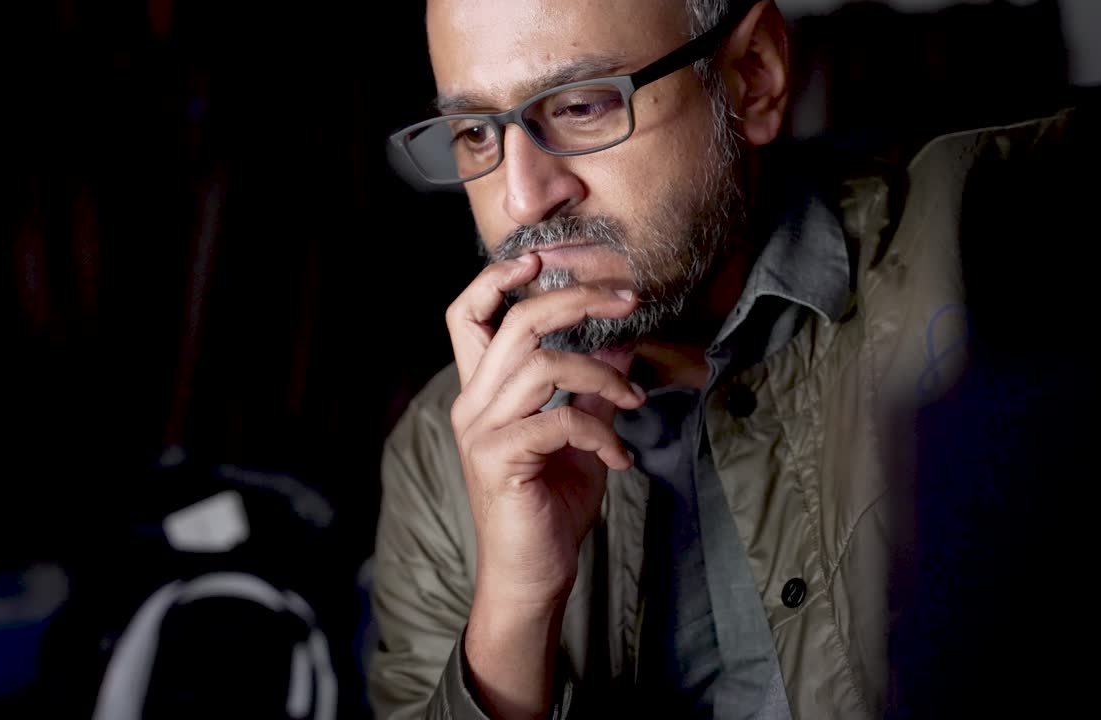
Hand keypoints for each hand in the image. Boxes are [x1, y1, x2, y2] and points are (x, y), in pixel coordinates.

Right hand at [445, 253, 643, 717]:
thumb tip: (623, 340)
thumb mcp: (579, 431)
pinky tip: (620, 458)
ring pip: (541, 364)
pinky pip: (559, 419)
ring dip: (602, 375)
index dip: (497, 278)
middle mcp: (473, 402)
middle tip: (627, 300)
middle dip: (576, 299)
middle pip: (516, 322)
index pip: (467, 315)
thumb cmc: (551, 502)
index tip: (541, 259)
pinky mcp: (501, 459)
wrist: (533, 573)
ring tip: (634, 402)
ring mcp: (482, 430)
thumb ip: (590, 386)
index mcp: (483, 389)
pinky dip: (601, 432)